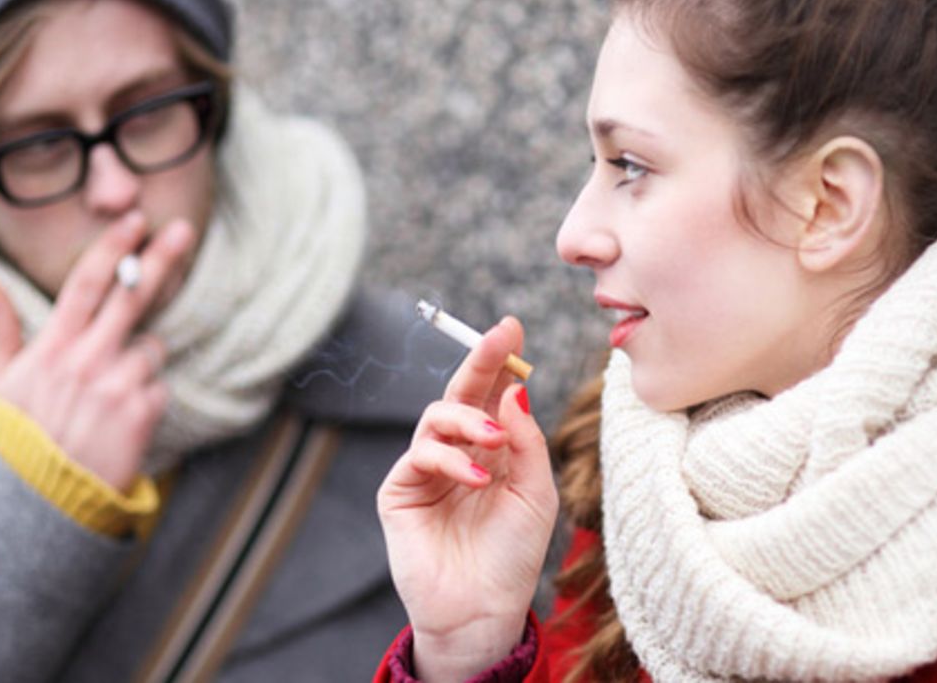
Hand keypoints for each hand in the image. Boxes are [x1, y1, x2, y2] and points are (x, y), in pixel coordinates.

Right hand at [0, 212, 196, 490]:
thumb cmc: (21, 440)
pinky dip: (147, 399)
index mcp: (52, 348)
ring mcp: (117, 385)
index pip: (86, 284)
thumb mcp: (0, 385)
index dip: (112, 249)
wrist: (43, 502)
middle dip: (160, 258)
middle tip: (183, 230)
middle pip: (132, 297)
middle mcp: (86, 360)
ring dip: (140, 362)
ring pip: (150, 348)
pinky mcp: (141, 413)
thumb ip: (0, 330)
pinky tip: (122, 421)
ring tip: (110, 397)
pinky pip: (158, 388)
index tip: (134, 220)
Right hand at [377, 317, 557, 682]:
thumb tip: (514, 387)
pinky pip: (420, 453)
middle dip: (480, 360)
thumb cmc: (512, 556)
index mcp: (493, 450)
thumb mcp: (536, 493)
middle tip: (499, 336)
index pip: (494, 394)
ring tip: (493, 441)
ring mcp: (427, 469)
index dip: (500, 360)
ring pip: (438, 416)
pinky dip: (449, 458)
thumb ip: (525, 440)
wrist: (482, 609)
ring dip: (468, 419)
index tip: (512, 327)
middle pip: (463, 392)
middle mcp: (459, 452)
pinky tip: (475, 479)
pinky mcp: (401, 490)